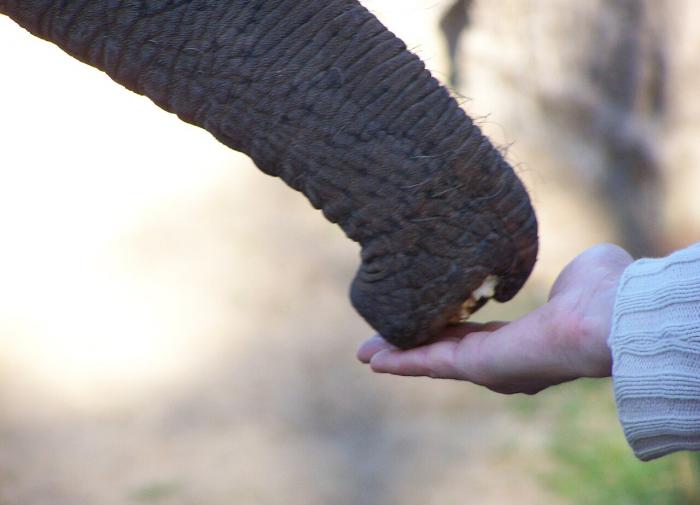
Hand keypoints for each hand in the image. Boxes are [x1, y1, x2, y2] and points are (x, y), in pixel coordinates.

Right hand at [357, 244, 632, 393]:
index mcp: (525, 339)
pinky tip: (374, 360)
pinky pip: (431, 363)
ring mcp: (490, 367)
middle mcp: (504, 360)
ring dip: (397, 356)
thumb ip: (559, 272)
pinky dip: (401, 362)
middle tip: (379, 345)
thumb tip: (555, 264)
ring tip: (366, 354)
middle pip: (445, 351)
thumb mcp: (575, 273)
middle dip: (410, 347)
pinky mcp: (478, 366)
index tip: (422, 318)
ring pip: (432, 359)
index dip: (444, 326)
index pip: (474, 334)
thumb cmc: (601, 292)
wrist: (609, 314)